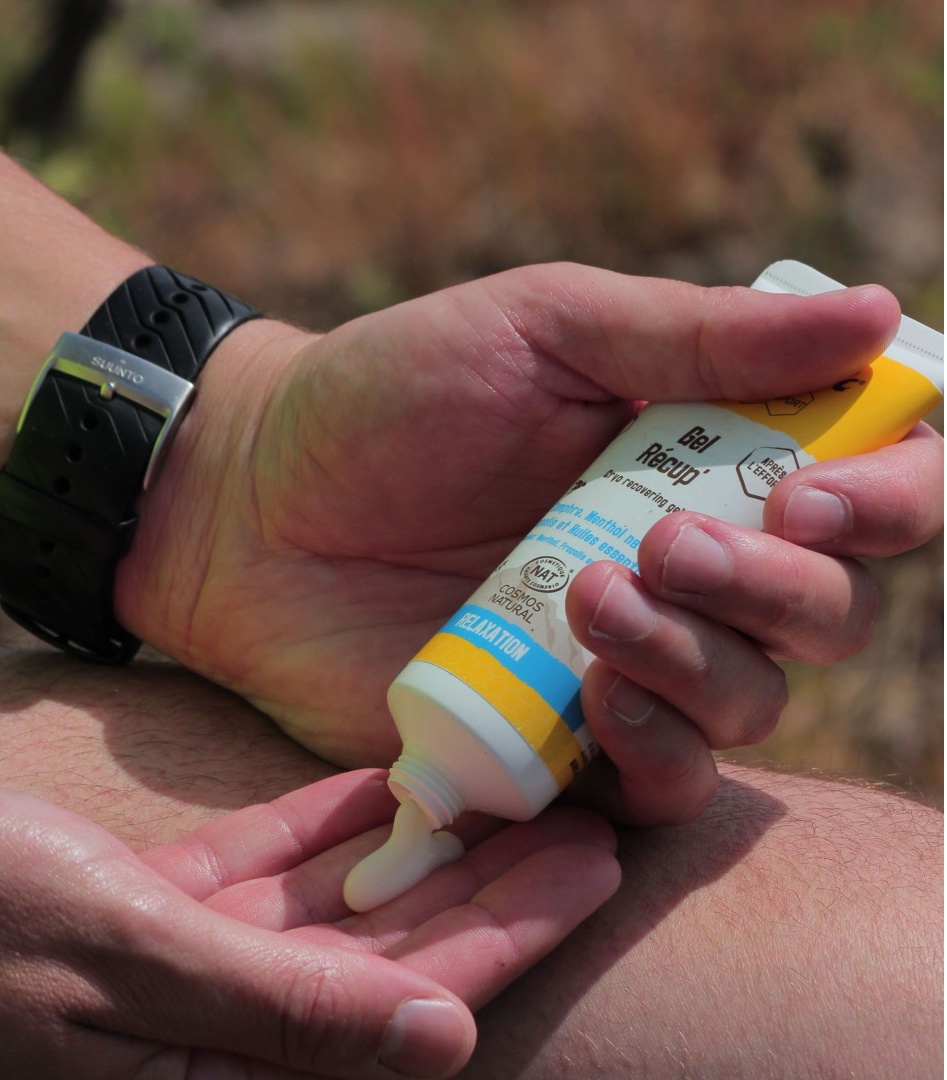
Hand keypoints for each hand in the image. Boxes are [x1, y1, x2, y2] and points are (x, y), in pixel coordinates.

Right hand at [0, 769, 617, 1078]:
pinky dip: (328, 825)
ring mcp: (194, 967)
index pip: (408, 1003)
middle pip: (397, 954)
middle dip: (495, 886)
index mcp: (222, 1070)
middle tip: (583, 817)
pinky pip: (270, 869)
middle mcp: (223, 1029)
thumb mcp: (114, 956)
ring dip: (427, 848)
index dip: (510, 932)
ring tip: (510, 789)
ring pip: (344, 906)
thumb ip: (278, 1010)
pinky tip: (386, 783)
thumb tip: (439, 1040)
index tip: (591, 866)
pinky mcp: (161, 913)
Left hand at [116, 265, 941, 810]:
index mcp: (695, 458)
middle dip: (778, 590)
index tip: (822, 498)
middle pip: (825, 615)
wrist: (252, 504)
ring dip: (702, 660)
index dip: (887, 500)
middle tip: (671, 546)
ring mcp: (622, 662)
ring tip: (596, 598)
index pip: (859, 492)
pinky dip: (654, 747)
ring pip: (752, 703)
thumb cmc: (387, 397)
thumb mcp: (541, 329)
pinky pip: (659, 784)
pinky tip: (593, 691)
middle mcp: (680, 569)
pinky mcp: (555, 742)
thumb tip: (876, 313)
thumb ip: (695, 336)